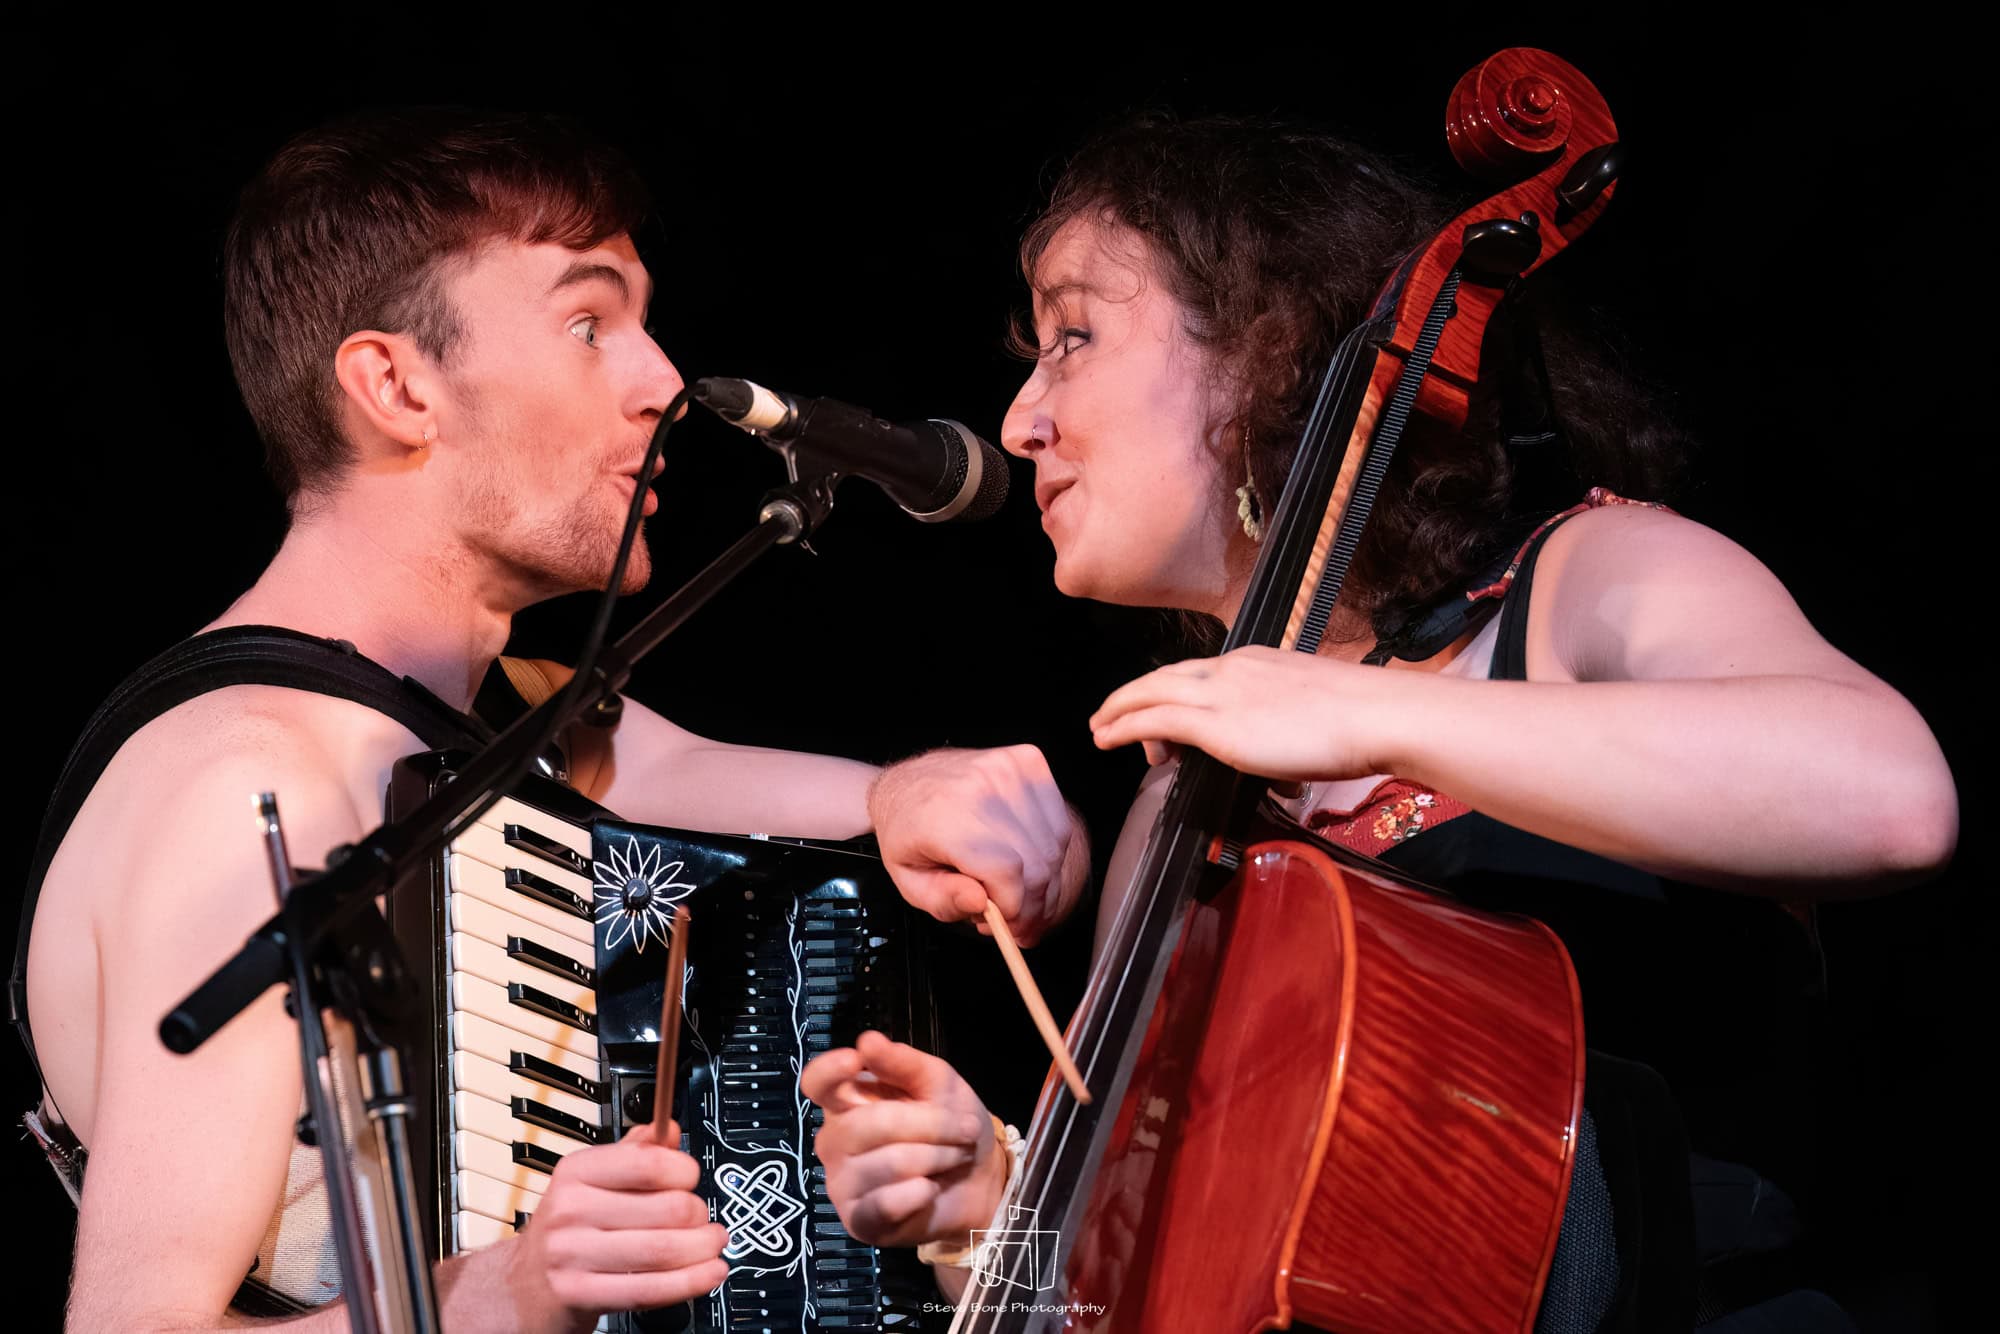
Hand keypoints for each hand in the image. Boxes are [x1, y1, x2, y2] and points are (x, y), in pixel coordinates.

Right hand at [501, 1119, 729, 1332]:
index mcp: (577, 1172)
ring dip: (703, 1249)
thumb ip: (634, 1154)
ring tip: (713, 1244)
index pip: (648, 1163)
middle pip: (666, 1208)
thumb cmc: (566, 1230)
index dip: (685, 1169)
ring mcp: (572, 1254)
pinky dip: (690, 1282)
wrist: (523, 1286)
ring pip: (664, 1251)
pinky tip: (709, 1273)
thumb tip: (669, 1129)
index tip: (693, 1177)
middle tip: (704, 1219)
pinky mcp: (580, 1295)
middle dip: (700, 1214)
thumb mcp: (591, 1182)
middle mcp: (571, 1210)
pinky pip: (650, 1289)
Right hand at [801, 1031, 1009, 1249]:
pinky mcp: (860, 1222)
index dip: (828, 1071)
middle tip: (962, 1129)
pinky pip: (883, 1205)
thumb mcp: (938, 1082)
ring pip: (884, 1164)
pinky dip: (918, 1193)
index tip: (856, 1061)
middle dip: (926, 1125)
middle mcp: (836, 1142)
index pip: (816, 1084)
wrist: (982, 1180)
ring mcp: (843, 1185)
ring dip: (934, 1157)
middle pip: (861, 1126)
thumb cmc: (952, 1121)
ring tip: (955, 1157)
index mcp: (848, 1102)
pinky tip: (930, 1188)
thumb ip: (904, 1062)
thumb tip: (867, 1040)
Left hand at [869, 745, 1087, 944]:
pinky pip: (1059, 822)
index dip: (1013, 908)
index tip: (1004, 923)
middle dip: (1031, 903)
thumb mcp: (909, 881)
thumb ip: (944, 900)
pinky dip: (1049, 848)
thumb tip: (983, 904)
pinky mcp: (1029, 761)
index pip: (1006, 872)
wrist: (908, 783)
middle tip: (1013, 917)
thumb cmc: (908, 834)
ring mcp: (1009, 768)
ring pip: (1055, 845)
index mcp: (944, 815)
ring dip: (1042, 878)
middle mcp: (981, 785)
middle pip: (1037, 863)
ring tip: (1014, 887)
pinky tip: (1024, 856)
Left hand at [1089, 646, 1400, 781]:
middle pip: (1165, 677)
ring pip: (1151, 694)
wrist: (1377, 715)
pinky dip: (1125, 726)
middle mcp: (1232, 669)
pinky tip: (1108, 738)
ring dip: (1119, 711)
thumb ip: (1288, 722)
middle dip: (1132, 697)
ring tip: (1100, 729)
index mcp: (1255, 662)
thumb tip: (1282, 750)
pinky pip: (1155, 720)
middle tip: (1109, 717)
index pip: (1198, 672)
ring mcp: (1223, 694)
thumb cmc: (1363, 718)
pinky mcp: (1218, 725)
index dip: (1169, 692)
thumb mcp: (1315, 707)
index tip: (1160, 713)